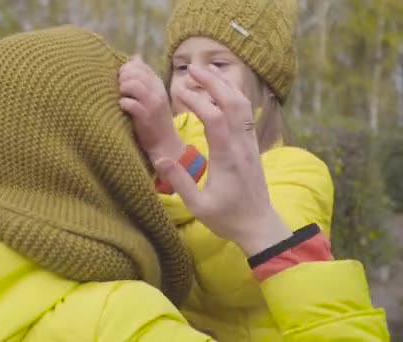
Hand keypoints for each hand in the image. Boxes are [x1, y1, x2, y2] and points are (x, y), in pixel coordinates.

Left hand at [119, 55, 185, 162]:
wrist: (164, 143)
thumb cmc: (154, 118)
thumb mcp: (152, 94)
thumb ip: (144, 77)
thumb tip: (134, 57)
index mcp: (157, 83)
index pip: (140, 65)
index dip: (126, 69)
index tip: (122, 79)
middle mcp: (157, 90)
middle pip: (135, 72)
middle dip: (122, 78)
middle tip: (120, 89)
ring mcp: (152, 103)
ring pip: (132, 85)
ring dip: (122, 89)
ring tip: (121, 97)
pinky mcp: (145, 116)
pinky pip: (129, 103)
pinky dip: (123, 103)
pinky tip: (123, 107)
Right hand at [153, 64, 291, 256]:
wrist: (259, 226)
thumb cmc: (227, 218)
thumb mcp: (198, 206)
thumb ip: (180, 182)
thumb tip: (161, 159)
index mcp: (227, 158)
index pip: (214, 118)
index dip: (197, 101)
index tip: (179, 91)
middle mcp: (242, 145)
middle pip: (232, 102)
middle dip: (213, 82)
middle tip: (192, 69)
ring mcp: (250, 144)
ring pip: (243, 105)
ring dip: (225, 85)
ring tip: (206, 73)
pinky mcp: (253, 146)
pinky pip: (247, 114)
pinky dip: (234, 96)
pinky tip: (223, 91)